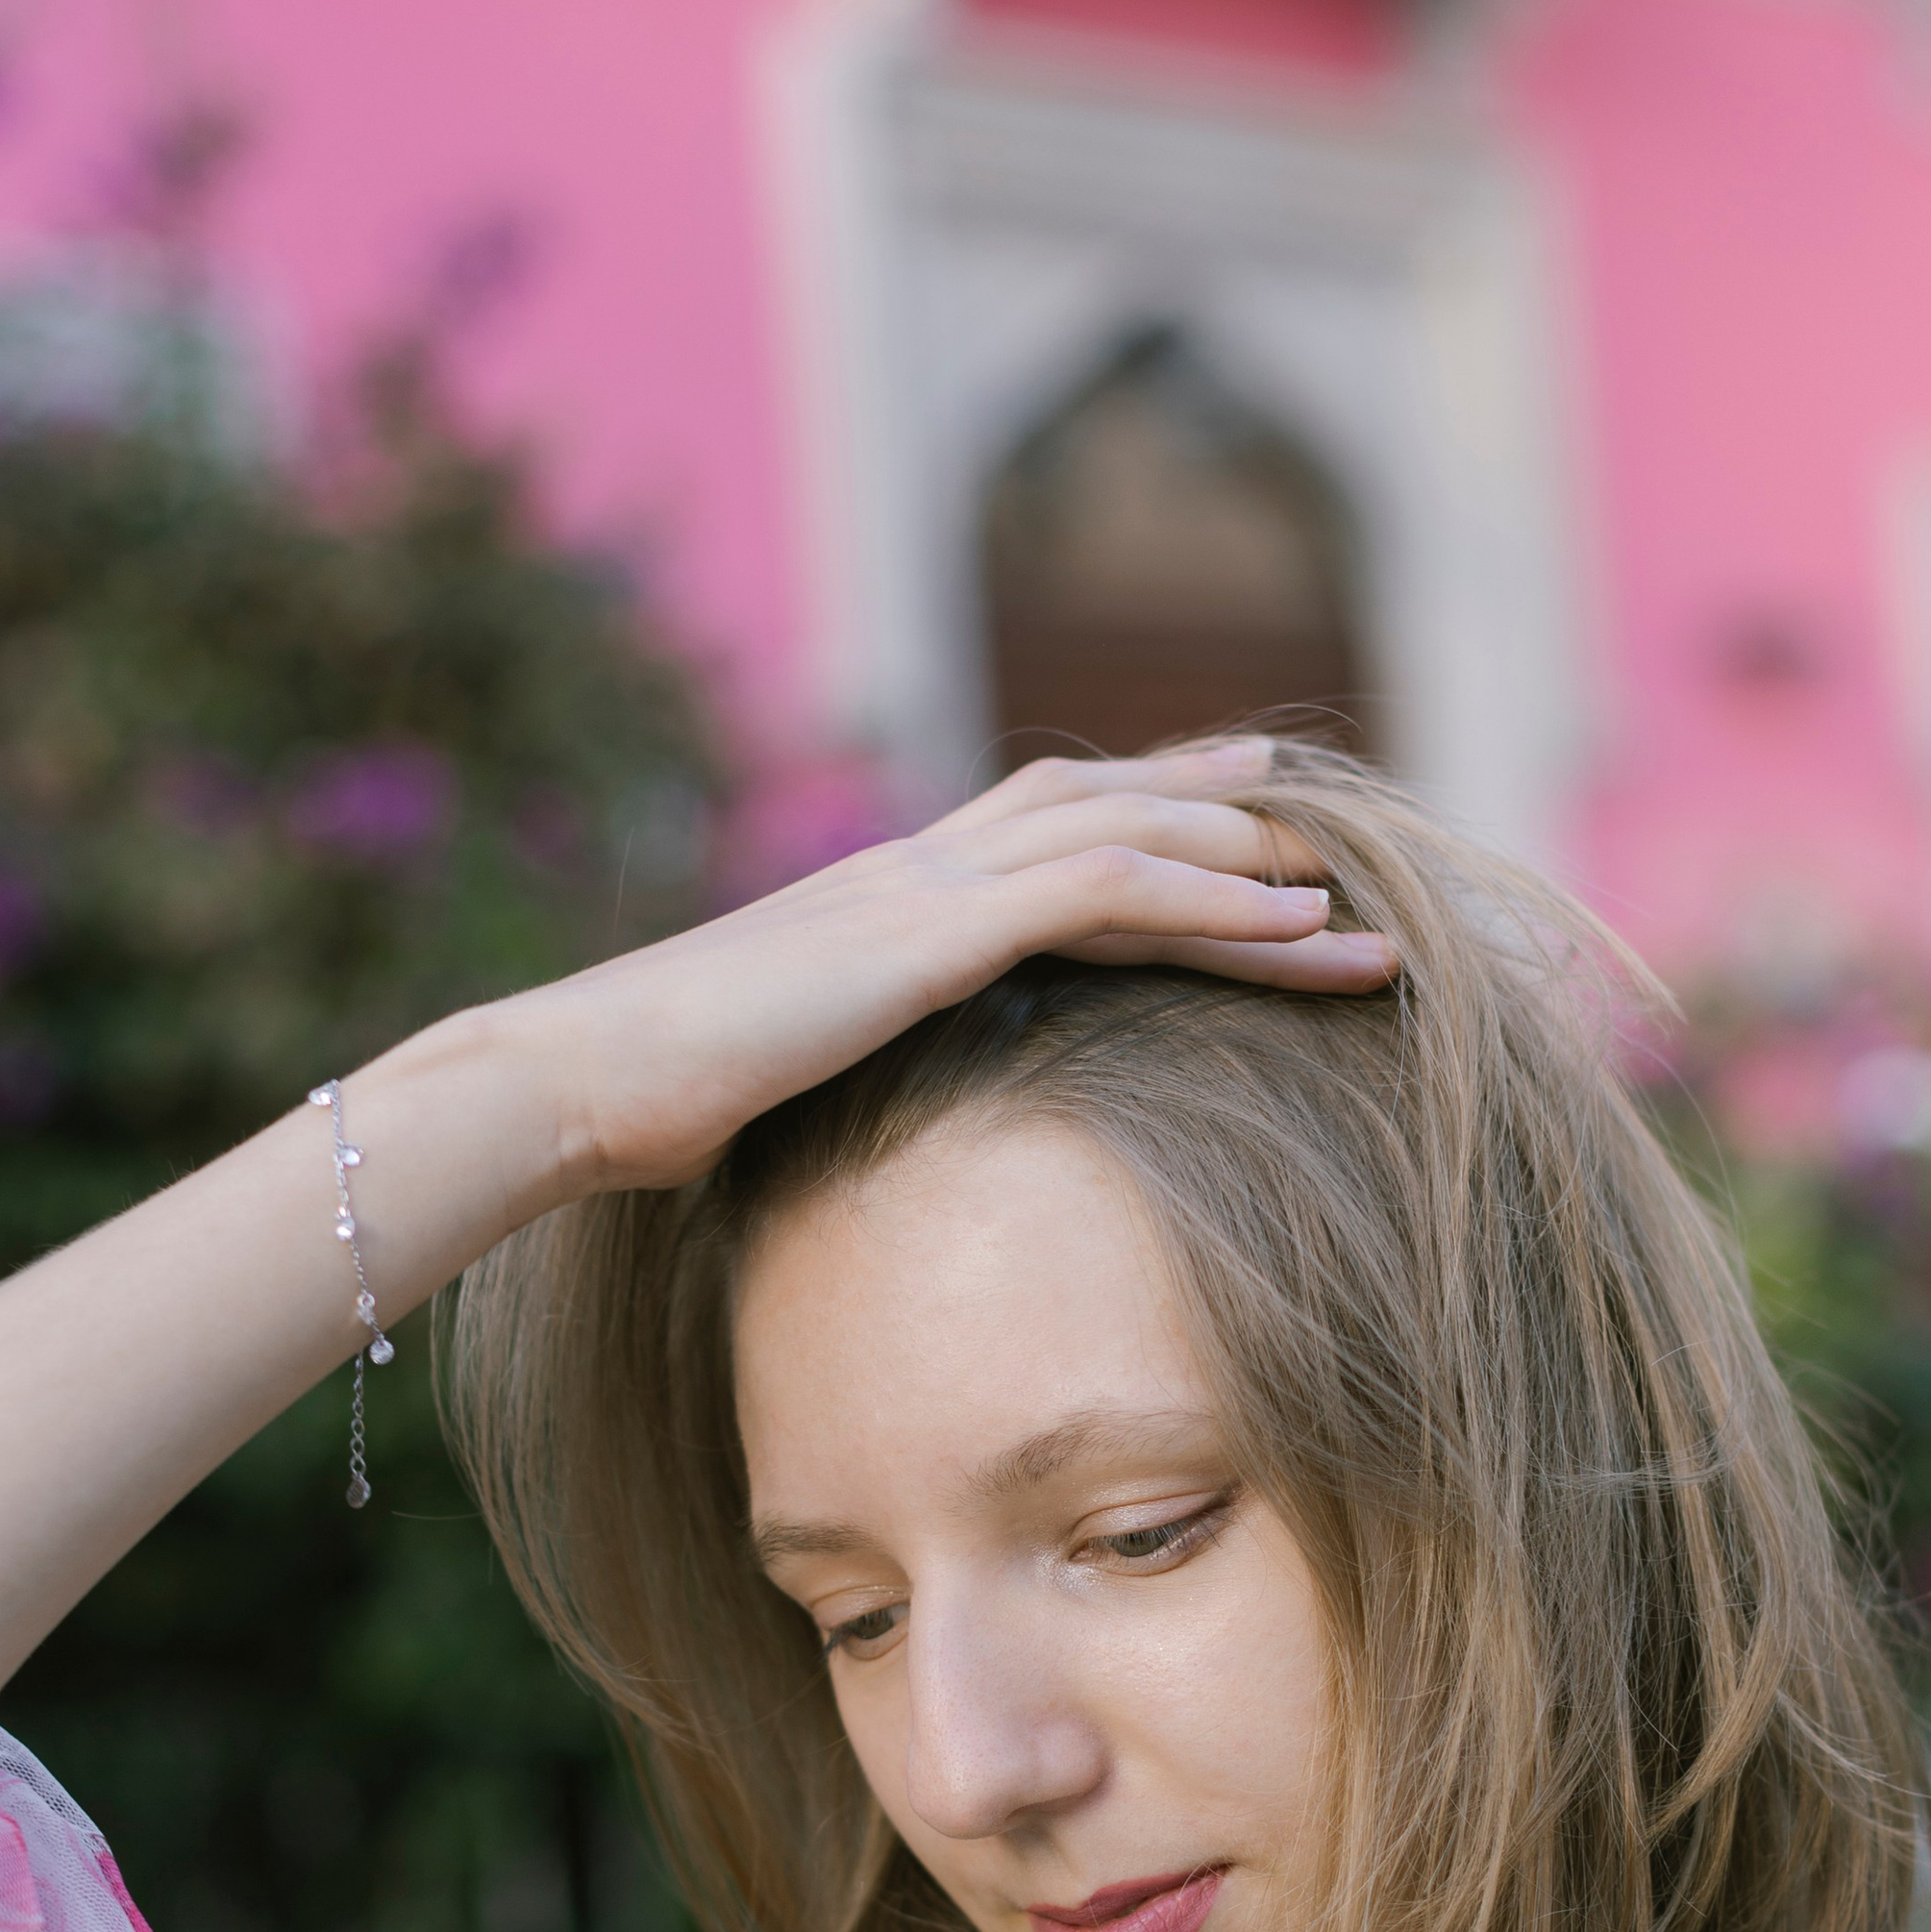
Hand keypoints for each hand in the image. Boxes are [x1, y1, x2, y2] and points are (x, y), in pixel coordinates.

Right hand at [516, 738, 1396, 1198]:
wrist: (573, 1083)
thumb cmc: (648, 1104)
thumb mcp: (775, 1080)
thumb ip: (840, 1070)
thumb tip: (850, 1121)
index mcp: (884, 900)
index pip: (1044, 830)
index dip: (1148, 820)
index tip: (1240, 829)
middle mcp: (917, 869)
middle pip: (1108, 810)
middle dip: (1225, 825)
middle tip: (1333, 840)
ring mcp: (926, 889)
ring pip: (1131, 841)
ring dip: (1255, 874)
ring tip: (1357, 909)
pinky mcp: (932, 934)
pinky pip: (1105, 892)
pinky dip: (1210, 900)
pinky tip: (1293, 928)